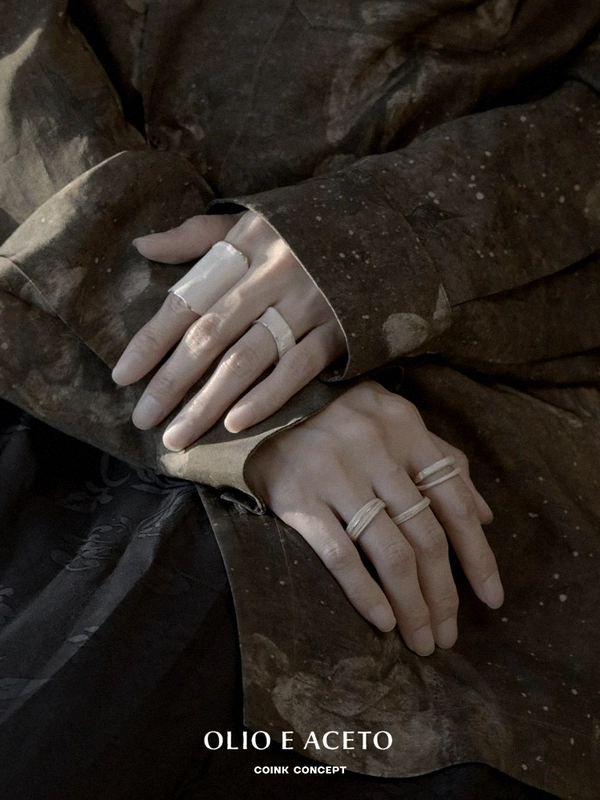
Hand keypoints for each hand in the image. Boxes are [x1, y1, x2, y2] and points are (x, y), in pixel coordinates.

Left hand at [112, 211, 345, 448]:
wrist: (379, 230)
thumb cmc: (302, 233)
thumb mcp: (250, 222)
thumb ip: (195, 237)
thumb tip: (142, 247)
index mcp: (244, 247)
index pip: (188, 300)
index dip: (152, 341)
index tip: (123, 377)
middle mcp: (272, 276)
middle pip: (211, 335)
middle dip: (173, 382)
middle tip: (144, 420)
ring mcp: (307, 305)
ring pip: (249, 359)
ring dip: (210, 401)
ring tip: (179, 435)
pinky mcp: (336, 331)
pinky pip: (297, 369)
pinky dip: (267, 397)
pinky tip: (235, 423)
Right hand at [246, 381, 502, 655]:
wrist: (259, 409)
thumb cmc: (335, 420)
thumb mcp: (392, 425)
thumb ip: (440, 459)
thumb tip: (487, 515)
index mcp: (405, 427)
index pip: (455, 502)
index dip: (479, 556)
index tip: (491, 600)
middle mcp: (375, 446)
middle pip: (426, 535)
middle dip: (443, 594)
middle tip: (448, 635)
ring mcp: (335, 471)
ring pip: (391, 552)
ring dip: (412, 605)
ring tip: (421, 640)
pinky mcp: (296, 495)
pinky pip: (340, 555)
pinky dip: (366, 593)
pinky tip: (382, 621)